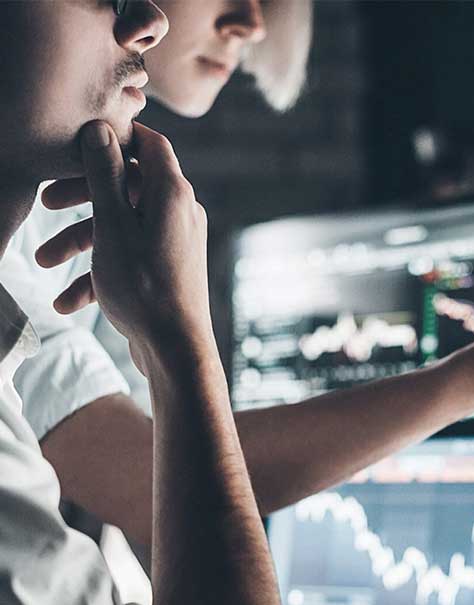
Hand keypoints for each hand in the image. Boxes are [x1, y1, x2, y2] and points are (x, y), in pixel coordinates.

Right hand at [35, 121, 212, 365]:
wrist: (175, 353)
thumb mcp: (112, 225)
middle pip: (126, 186)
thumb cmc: (144, 288)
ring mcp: (174, 244)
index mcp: (173, 194)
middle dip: (81, 195)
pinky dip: (98, 275)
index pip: (149, 144)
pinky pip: (129, 259)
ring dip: (78, 242)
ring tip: (40, 262)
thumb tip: (101, 128)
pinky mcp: (166, 271)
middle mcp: (180, 214)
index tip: (78, 141)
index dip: (115, 137)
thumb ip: (105, 176)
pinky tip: (66, 303)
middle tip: (45, 202)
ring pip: (120, 227)